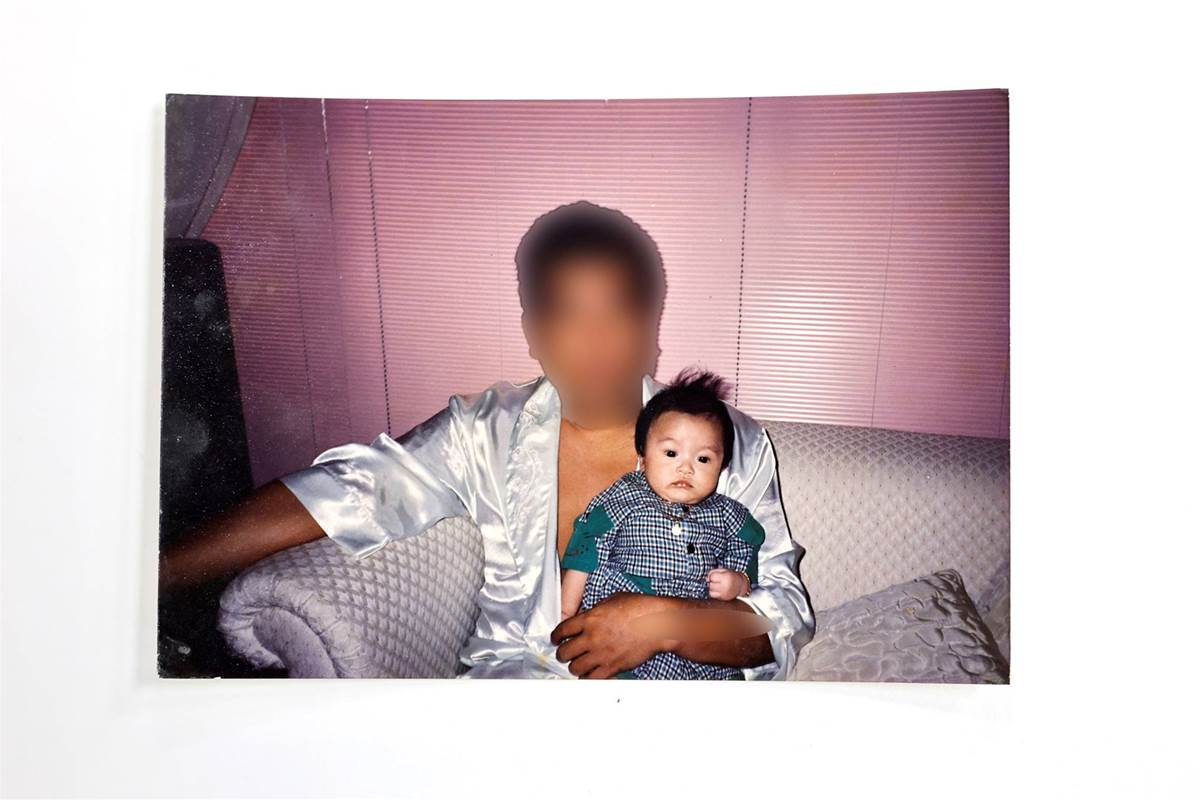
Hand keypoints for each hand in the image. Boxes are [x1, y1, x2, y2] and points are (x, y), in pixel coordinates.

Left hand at [549, 592, 674, 678]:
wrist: (657, 624)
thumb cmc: (639, 608)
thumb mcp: (612, 600)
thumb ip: (595, 610)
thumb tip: (587, 616)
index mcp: (589, 618)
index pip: (562, 630)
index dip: (556, 637)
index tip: (556, 640)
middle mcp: (591, 637)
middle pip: (564, 652)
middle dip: (562, 654)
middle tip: (564, 654)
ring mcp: (601, 654)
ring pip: (575, 668)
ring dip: (574, 667)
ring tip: (578, 665)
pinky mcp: (612, 666)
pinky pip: (592, 678)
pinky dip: (588, 677)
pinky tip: (590, 674)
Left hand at [706, 568, 749, 599]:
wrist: (741, 585)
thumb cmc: (730, 576)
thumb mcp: (723, 570)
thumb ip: (713, 572)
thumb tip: (706, 578)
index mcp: (726, 577)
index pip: (712, 577)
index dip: (711, 576)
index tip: (714, 576)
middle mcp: (725, 586)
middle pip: (710, 585)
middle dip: (711, 582)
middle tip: (715, 581)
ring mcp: (724, 593)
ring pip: (710, 591)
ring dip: (711, 588)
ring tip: (716, 585)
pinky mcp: (723, 598)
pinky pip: (713, 596)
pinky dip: (713, 593)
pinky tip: (717, 590)